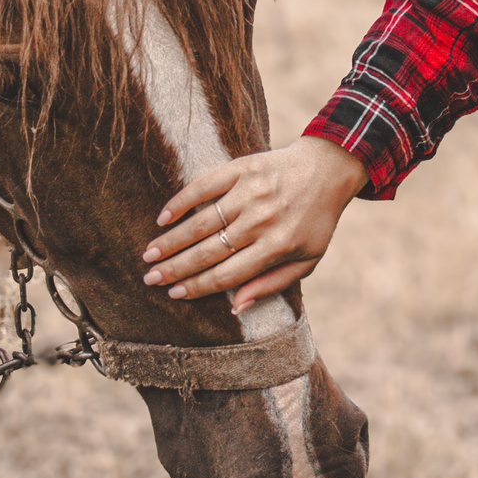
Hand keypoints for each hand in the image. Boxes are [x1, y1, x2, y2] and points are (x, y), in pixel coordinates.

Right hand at [142, 135, 365, 307]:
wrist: (329, 169)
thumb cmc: (317, 221)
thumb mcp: (307, 260)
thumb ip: (272, 285)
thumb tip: (236, 308)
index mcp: (277, 246)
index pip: (227, 274)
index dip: (197, 286)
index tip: (173, 294)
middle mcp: (261, 220)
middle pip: (209, 251)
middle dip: (175, 268)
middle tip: (149, 278)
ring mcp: (251, 192)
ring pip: (201, 222)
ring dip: (171, 240)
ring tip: (149, 254)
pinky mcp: (243, 168)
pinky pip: (205, 186)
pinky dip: (181, 201)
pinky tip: (163, 218)